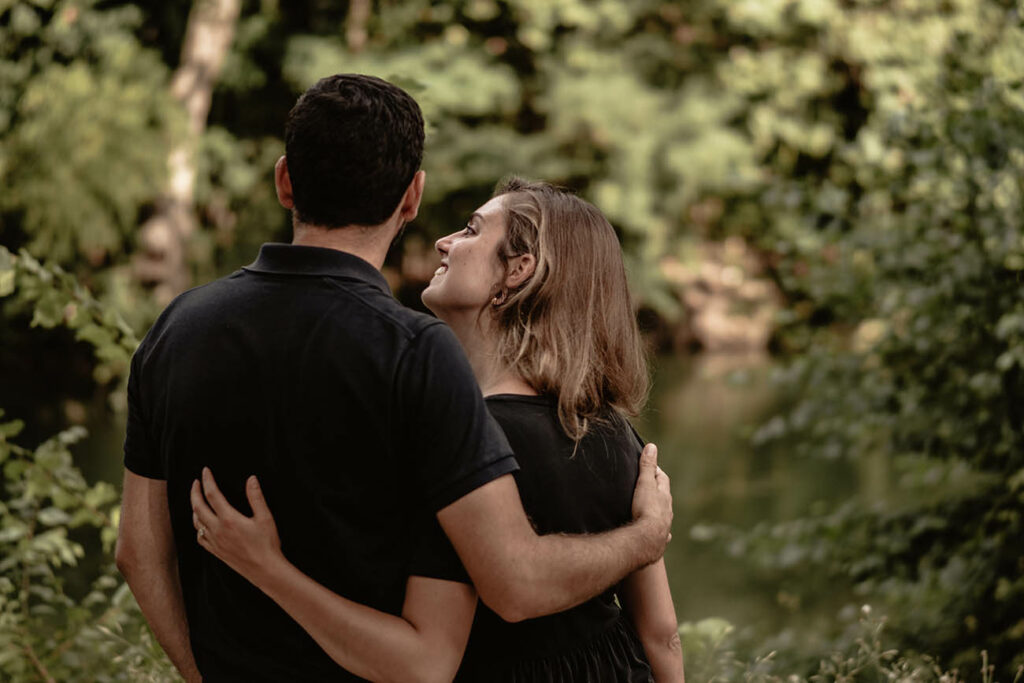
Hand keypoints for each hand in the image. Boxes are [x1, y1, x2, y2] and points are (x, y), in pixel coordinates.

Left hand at [191, 468, 283, 584]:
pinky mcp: (216, 551)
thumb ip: (256, 497)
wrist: (264, 570)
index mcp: (229, 519)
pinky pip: (200, 537)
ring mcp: (215, 542)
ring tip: (197, 500)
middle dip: (194, 492)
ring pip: (196, 522)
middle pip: (198, 507)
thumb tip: (251, 479)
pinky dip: (198, 527)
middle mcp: (218, 530)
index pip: (212, 494)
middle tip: (195, 482)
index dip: (207, 480)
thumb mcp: (265, 517)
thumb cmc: (267, 544)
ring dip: (194, 508)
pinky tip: (202, 524)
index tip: (205, 471)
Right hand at [631, 443, 672, 563]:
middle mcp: (667, 511)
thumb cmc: (646, 509)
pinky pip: (661, 533)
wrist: (648, 539)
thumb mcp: (645, 484)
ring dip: (657, 511)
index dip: (655, 472)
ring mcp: (664, 525)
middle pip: (663, 497)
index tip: (648, 467)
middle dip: (657, 492)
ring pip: (663, 515)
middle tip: (647, 487)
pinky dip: (659, 531)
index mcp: (664, 496)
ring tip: (648, 510)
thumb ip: (647, 466)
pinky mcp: (659, 540)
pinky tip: (656, 533)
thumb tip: (652, 446)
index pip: (662, 479)